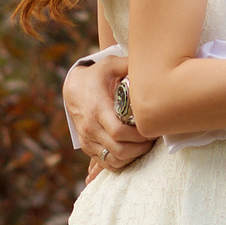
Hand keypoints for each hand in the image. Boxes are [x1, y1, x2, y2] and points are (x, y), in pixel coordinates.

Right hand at [64, 52, 151, 172]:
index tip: (151, 129)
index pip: (119, 132)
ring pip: (113, 160)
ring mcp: (88, 139)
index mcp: (97, 109)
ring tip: (143, 145)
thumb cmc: (96, 76)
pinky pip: (106, 163)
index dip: (139, 136)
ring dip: (132, 157)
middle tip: (151, 139)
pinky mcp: (87, 146)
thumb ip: (129, 64)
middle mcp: (90, 127)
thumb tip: (152, 61)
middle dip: (139, 149)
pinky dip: (121, 162)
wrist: (72, 88)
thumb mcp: (110, 65)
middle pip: (119, 150)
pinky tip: (131, 151)